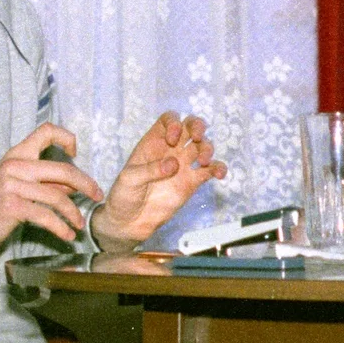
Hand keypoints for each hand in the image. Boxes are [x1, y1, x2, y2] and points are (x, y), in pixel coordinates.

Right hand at [0, 123, 103, 280]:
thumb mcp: (15, 187)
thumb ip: (43, 183)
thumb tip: (74, 186)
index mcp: (16, 155)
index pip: (45, 131)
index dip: (65, 137)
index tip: (75, 154)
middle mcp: (15, 165)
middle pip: (63, 169)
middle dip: (86, 184)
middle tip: (96, 196)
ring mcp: (12, 184)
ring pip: (58, 197)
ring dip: (74, 214)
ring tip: (79, 226)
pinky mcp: (11, 205)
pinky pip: (47, 216)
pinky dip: (61, 228)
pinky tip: (66, 236)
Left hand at [93, 112, 227, 252]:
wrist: (130, 222)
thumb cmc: (124, 195)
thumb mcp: (129, 179)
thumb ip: (150, 169)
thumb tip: (175, 164)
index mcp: (153, 142)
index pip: (169, 120)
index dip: (174, 123)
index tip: (172, 139)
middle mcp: (171, 149)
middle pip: (191, 126)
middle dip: (198, 126)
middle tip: (197, 138)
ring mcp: (183, 165)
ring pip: (202, 146)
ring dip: (207, 148)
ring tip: (203, 162)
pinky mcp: (192, 182)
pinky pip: (210, 170)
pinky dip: (218, 168)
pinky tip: (219, 174)